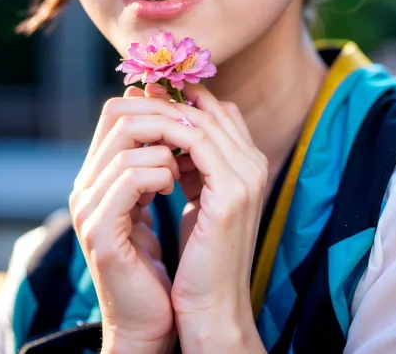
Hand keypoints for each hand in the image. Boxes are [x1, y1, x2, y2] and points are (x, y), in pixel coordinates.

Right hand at [69, 84, 186, 352]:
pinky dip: (160, 175)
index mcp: (100, 174)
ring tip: (183, 173)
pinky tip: (175, 189)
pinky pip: (130, 178)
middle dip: (164, 119)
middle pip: (117, 118)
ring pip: (125, 146)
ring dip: (167, 153)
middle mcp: (87, 185)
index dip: (155, 103)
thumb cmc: (170, 258)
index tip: (189, 115)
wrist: (160, 317)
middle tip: (194, 135)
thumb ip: (162, 156)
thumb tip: (175, 111)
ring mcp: (89, 207)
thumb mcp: (167, 197)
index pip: (115, 111)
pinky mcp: (100, 231)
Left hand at [165, 83, 267, 328]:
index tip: (152, 94)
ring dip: (169, 110)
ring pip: (206, 120)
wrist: (212, 305)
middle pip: (215, 109)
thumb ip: (195, 165)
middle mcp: (255, 163)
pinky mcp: (234, 191)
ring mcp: (249, 175)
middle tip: (142, 89)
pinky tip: (148, 137)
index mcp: (251, 164)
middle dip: (176, 97)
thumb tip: (169, 132)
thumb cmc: (201, 257)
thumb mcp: (199, 200)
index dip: (187, 99)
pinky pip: (199, 142)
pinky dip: (172, 132)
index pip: (222, 112)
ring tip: (139, 106)